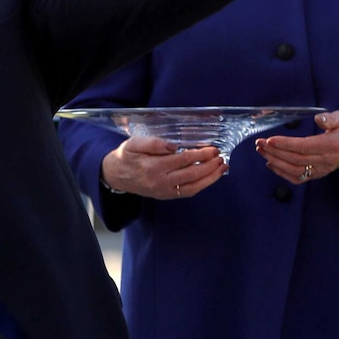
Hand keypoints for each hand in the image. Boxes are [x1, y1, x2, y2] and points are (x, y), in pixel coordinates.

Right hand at [101, 135, 226, 199]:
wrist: (116, 175)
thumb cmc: (127, 156)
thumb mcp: (133, 143)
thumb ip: (152, 143)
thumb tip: (172, 145)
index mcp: (152, 166)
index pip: (182, 160)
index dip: (199, 154)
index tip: (211, 148)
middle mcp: (160, 181)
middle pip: (191, 174)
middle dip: (209, 165)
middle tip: (220, 156)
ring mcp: (164, 191)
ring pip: (193, 187)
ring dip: (211, 178)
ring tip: (222, 167)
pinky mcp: (166, 195)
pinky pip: (188, 192)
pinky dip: (202, 185)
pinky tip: (210, 177)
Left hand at [254, 110, 338, 183]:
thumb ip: (332, 118)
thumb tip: (319, 118)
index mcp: (331, 146)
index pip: (305, 147)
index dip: (286, 144)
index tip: (270, 140)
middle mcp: (325, 160)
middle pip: (296, 159)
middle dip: (275, 152)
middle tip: (259, 143)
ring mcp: (321, 170)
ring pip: (294, 170)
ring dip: (275, 162)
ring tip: (261, 151)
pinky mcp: (317, 174)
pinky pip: (298, 178)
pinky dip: (282, 173)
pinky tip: (270, 164)